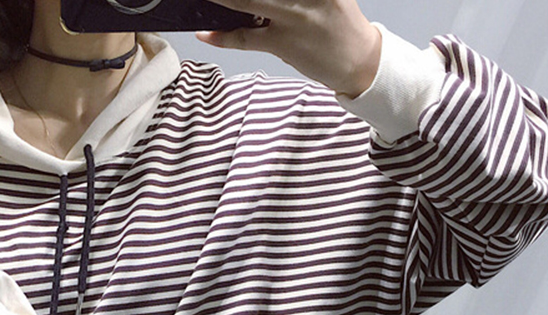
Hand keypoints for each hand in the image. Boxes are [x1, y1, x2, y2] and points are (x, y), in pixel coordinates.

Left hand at [197, 0, 381, 97]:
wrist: (359, 61)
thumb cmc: (338, 24)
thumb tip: (249, 4)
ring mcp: (293, 18)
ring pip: (246, 2)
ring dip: (222, 0)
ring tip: (202, 0)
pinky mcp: (283, 44)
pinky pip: (245, 39)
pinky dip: (222, 37)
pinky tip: (205, 32)